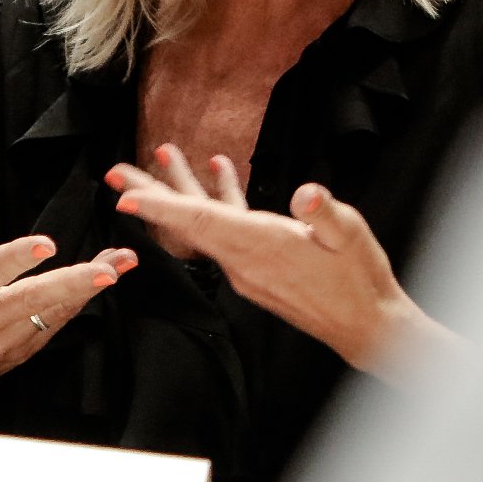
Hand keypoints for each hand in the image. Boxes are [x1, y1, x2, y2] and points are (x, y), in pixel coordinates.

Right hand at [0, 174, 137, 426]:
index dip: (17, 259)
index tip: (47, 245)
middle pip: (35, 300)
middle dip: (75, 283)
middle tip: (110, 270)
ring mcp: (6, 341)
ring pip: (55, 313)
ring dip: (90, 288)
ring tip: (123, 263)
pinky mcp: (23, 352)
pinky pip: (57, 325)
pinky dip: (81, 303)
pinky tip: (106, 280)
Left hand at [107, 149, 462, 383]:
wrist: (366, 325)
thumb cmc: (359, 279)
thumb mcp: (351, 236)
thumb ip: (324, 212)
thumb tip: (306, 195)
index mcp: (260, 246)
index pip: (201, 222)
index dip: (162, 207)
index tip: (126, 199)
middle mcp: (243, 260)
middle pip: (187, 222)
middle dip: (151, 195)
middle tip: (115, 174)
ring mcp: (247, 267)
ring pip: (203, 224)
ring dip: (180, 191)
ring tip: (164, 156)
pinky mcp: (257, 268)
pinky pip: (225, 231)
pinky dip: (217, 202)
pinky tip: (219, 171)